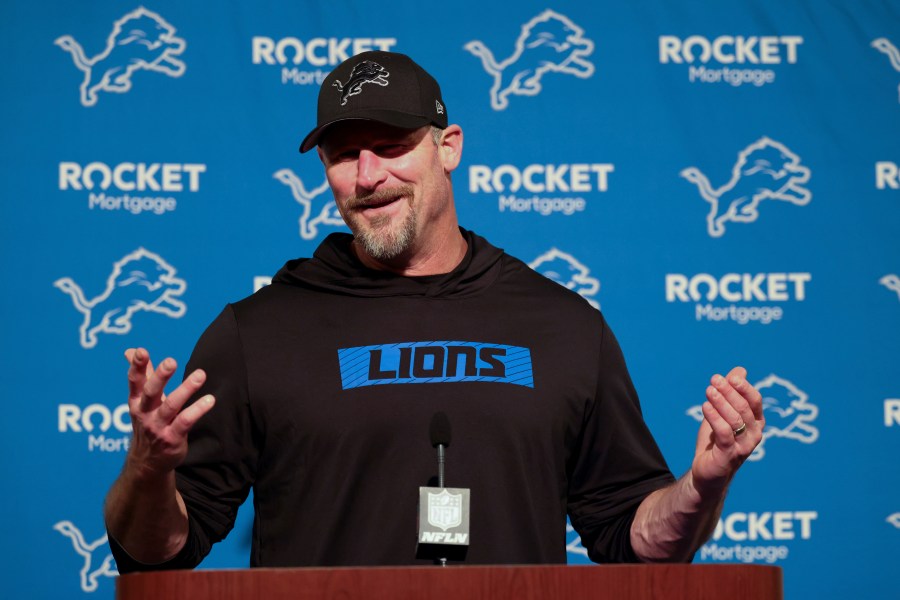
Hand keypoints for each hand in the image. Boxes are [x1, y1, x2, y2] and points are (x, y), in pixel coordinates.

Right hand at [124, 348, 214, 480]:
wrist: (147, 463)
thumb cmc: (148, 423)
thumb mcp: (141, 400)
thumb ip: (141, 375)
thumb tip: (130, 350)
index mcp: (136, 401)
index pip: (135, 381)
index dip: (137, 366)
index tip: (141, 351)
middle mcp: (145, 413)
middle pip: (151, 392)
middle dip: (160, 376)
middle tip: (171, 361)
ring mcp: (158, 427)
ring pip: (171, 406)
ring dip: (186, 390)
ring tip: (200, 374)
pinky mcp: (172, 438)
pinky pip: (185, 422)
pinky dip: (197, 410)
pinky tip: (210, 400)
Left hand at [691, 366, 763, 496]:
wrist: (707, 471)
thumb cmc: (717, 440)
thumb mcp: (722, 413)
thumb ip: (731, 392)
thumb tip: (740, 370)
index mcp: (755, 422)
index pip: (755, 401)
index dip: (743, 387)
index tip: (730, 376)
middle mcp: (754, 434)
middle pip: (744, 408)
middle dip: (729, 392)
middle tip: (714, 379)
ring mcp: (744, 447)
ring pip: (735, 420)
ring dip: (721, 403)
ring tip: (708, 390)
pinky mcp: (729, 456)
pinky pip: (724, 433)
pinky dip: (715, 418)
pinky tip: (705, 407)